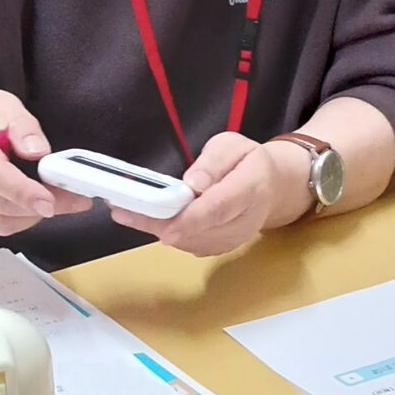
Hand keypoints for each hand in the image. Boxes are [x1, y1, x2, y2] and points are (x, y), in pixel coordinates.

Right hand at [0, 88, 92, 237]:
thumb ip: (21, 123)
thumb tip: (38, 151)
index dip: (23, 192)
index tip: (51, 200)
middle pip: (0, 203)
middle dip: (43, 204)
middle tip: (75, 197)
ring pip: (1, 221)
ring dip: (35, 213)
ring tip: (59, 197)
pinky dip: (21, 218)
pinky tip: (33, 202)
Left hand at [112, 131, 306, 257]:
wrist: (273, 189)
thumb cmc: (250, 163)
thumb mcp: (234, 145)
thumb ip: (214, 162)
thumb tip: (193, 182)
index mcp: (250, 189)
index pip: (218, 208)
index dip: (189, 219)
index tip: (163, 225)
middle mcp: (242, 222)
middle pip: (196, 230)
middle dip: (157, 221)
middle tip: (121, 209)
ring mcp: (230, 240)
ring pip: (187, 241)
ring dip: (155, 227)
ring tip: (125, 210)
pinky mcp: (218, 248)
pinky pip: (187, 244)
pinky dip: (165, 232)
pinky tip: (145, 218)